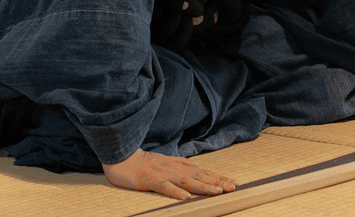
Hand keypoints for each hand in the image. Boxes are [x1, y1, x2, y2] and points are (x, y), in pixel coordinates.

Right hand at [101, 150, 237, 199]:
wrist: (120, 157)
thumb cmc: (142, 162)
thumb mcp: (164, 162)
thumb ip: (180, 165)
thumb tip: (195, 167)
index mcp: (177, 166)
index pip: (201, 172)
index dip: (217, 177)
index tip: (232, 181)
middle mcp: (173, 169)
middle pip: (199, 175)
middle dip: (217, 181)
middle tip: (233, 187)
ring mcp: (163, 174)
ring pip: (187, 181)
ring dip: (203, 186)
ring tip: (218, 191)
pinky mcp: (151, 180)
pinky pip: (165, 187)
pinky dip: (176, 192)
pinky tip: (186, 197)